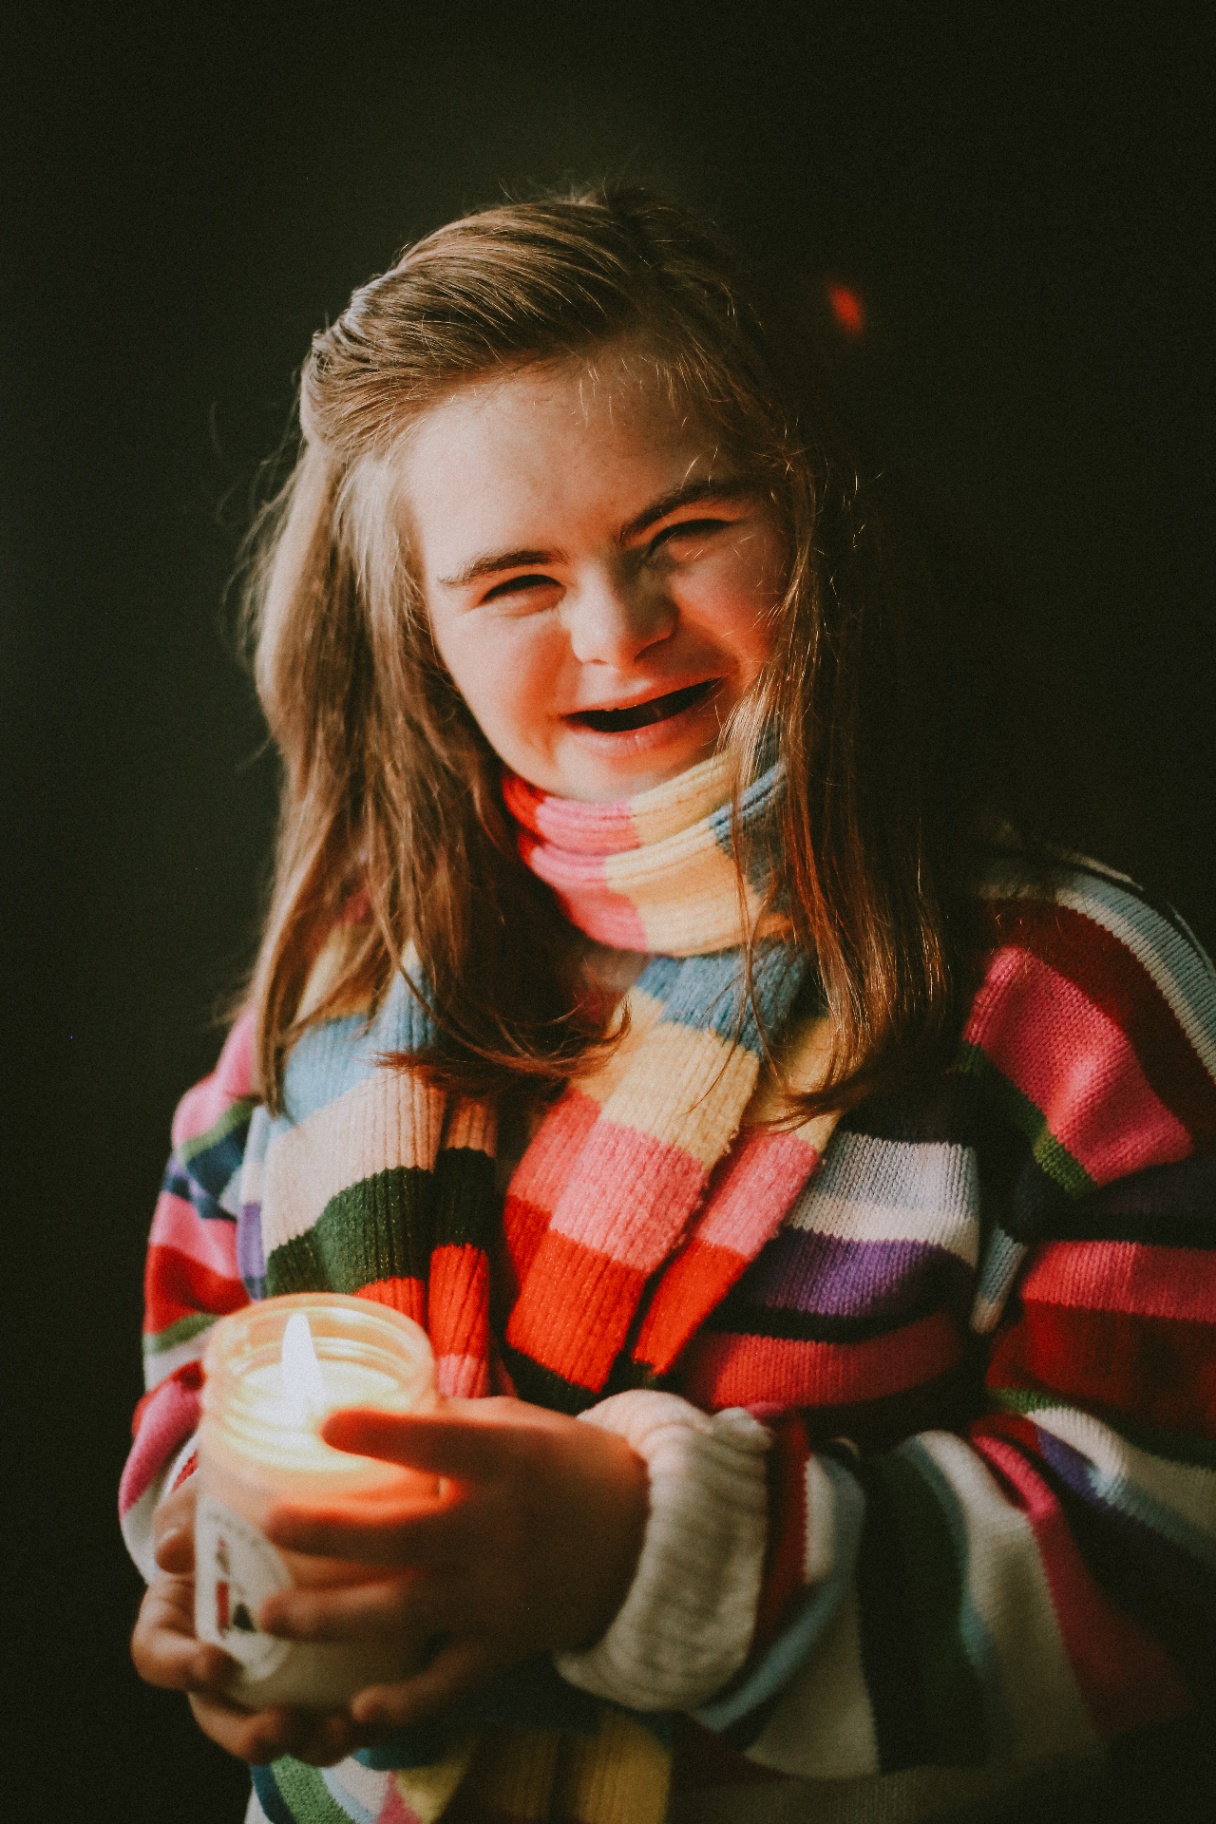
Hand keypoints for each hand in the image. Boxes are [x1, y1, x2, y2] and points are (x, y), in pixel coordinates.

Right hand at [130, 1479, 368, 1765]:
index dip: (180, 1668)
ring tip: (341, 1730)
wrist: (291, 1499)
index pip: (156, 1655)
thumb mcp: (205, 1498)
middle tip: (284, 1724)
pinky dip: (354, 1720)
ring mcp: (266, 1675)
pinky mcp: (320, 1673)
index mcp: (175, 1620)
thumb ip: (185, 1517)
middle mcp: (216, 1659)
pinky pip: (330, 1710)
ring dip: (309, 1741)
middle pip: (219, 1716)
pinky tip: (381, 1712)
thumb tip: (173, 1549)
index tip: (217, 1664)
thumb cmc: (233, 1499)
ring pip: (279, 1727)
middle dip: (249, 1733)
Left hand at [260, 1396, 647, 1728]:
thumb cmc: (566, 1464)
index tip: (319, 1424)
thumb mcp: (518, 1425)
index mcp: (506, 1462)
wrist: (644, 1536)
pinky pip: (448, 1681)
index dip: (377, 1433)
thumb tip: (370, 1406)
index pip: (435, 1444)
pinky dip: (405, 1702)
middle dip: (328, 1532)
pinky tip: (357, 1708)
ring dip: (333, 1617)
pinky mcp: (506, 1645)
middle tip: (269, 1522)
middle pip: (401, 1535)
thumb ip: (450, 1422)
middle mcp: (500, 1529)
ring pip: (405, 1612)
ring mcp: (500, 1594)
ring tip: (271, 1614)